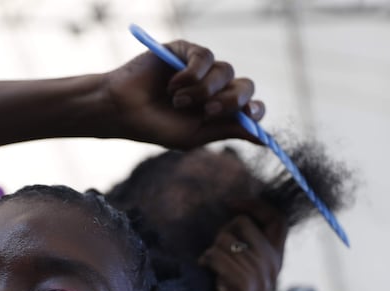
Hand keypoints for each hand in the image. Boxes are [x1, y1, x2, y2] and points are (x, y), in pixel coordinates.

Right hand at [103, 40, 264, 148]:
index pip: (250, 106)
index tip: (249, 115)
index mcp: (219, 111)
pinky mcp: (186, 51)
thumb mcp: (195, 135)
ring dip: (204, 89)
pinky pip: (205, 57)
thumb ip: (229, 131)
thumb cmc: (156, 127)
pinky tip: (173, 85)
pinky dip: (192, 73)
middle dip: (231, 100)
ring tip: (177, 100)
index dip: (254, 110)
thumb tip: (265, 139)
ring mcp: (201, 68)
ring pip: (225, 71)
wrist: (124, 111)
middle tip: (208, 110)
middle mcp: (214, 88)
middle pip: (244, 86)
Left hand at [197, 204, 286, 290]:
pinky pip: (217, 256)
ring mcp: (261, 279)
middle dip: (222, 232)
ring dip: (211, 252)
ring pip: (226, 240)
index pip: (278, 219)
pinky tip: (206, 275)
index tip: (232, 202)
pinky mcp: (244, 288)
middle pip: (244, 224)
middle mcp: (273, 268)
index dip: (256, 204)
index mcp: (277, 261)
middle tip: (215, 254)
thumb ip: (247, 245)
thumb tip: (236, 210)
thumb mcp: (243, 270)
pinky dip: (205, 262)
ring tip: (211, 270)